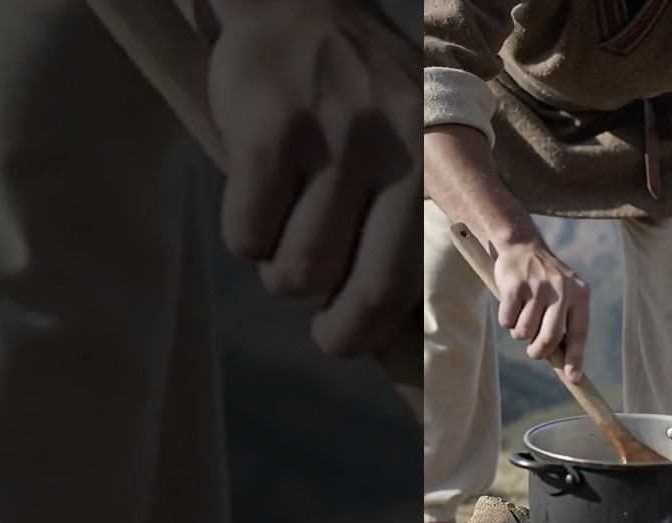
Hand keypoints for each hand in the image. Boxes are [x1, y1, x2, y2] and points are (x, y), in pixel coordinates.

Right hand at [208, 0, 418, 356]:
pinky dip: (243, 238)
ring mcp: (333, 145)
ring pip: (297, 270)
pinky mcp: (271, 135)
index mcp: (428, 169)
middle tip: (322, 332)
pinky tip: (255, 203)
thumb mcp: (402, 143)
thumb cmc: (351, 98)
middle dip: (338, 332)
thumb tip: (397, 320)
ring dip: (281, 272)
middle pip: (367, 290)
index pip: (410, 279)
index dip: (375, 329)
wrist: (295, 6)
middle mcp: (393, 159)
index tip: (349, 340)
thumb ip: (403, 214)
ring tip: (285, 234)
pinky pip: (247, 234)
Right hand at [493, 237, 590, 381]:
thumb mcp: (564, 295)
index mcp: (580, 294)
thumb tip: (566, 365)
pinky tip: (511, 304)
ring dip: (519, 333)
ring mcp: (538, 286)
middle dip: (539, 352)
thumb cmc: (545, 281)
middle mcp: (562, 289)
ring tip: (522, 316)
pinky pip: (507, 320)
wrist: (522, 245)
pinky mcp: (515, 285)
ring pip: (524, 332)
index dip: (576, 358)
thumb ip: (565, 323)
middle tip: (533, 352)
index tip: (573, 378)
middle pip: (550, 338)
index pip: (579, 333)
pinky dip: (506, 321)